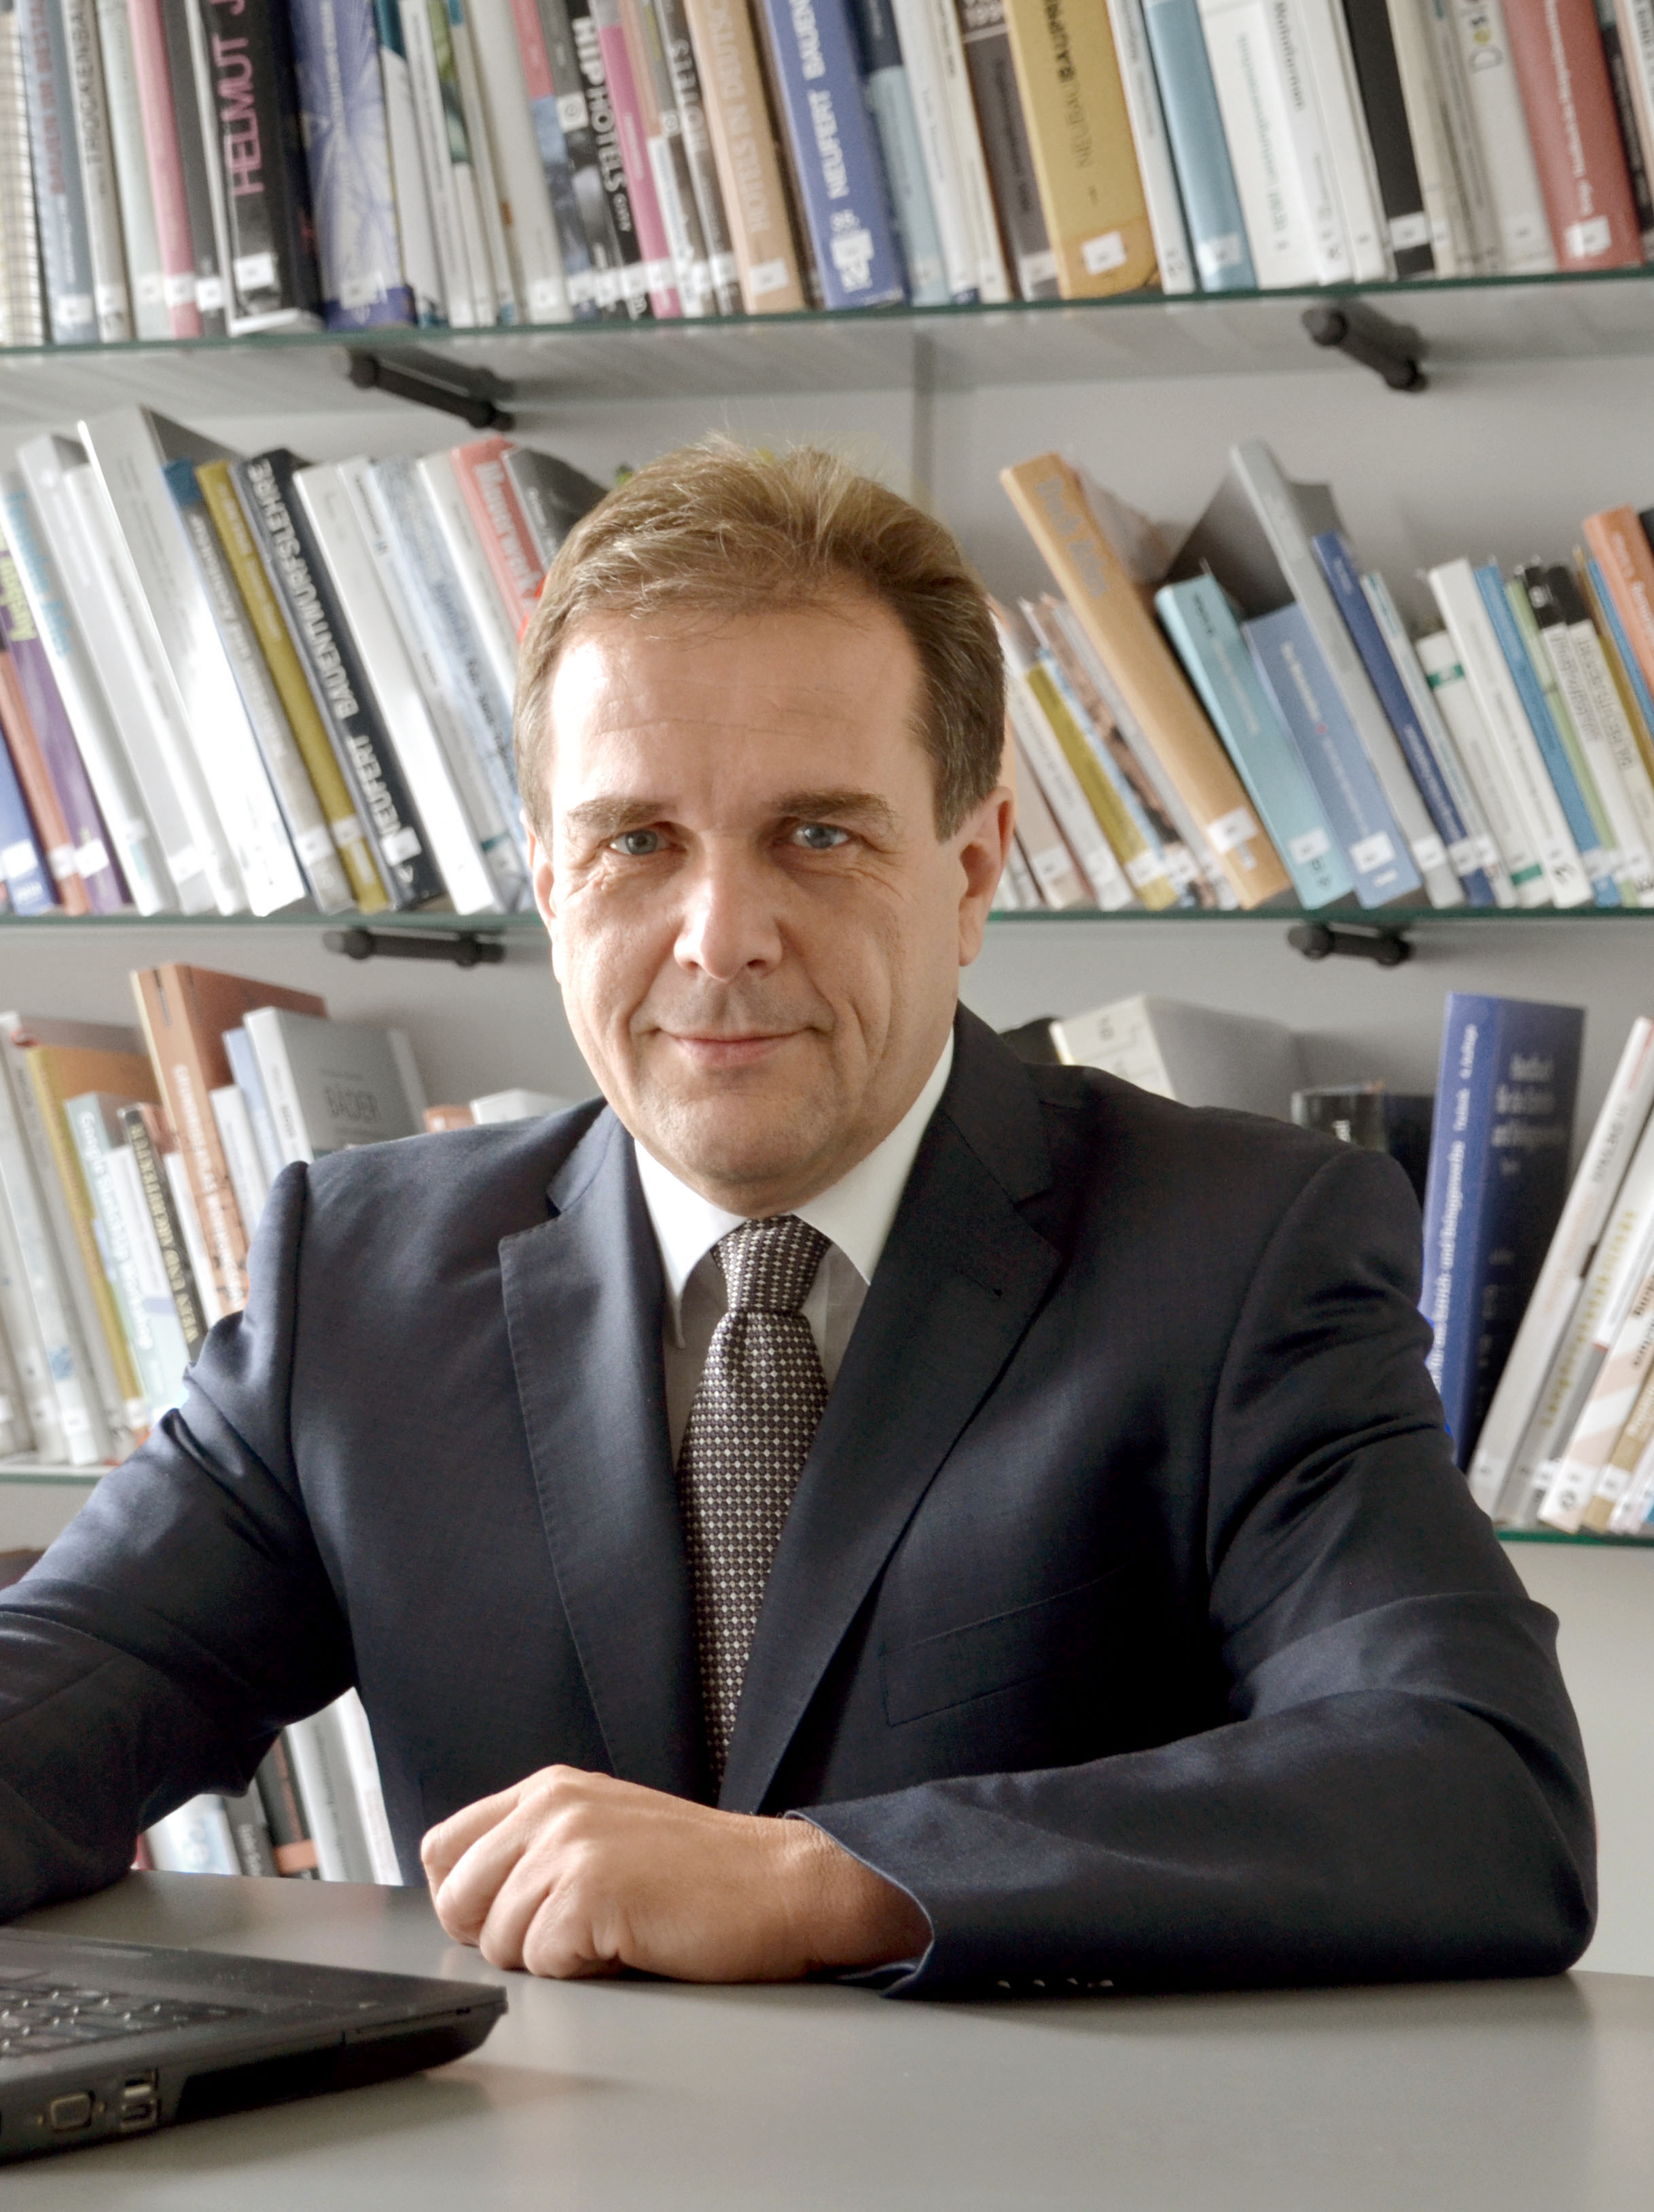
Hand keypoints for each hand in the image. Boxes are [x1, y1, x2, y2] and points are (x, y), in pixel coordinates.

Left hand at [420, 1765, 930, 1981]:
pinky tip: (631, 1945)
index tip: (518, 1917)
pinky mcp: (588, 1891)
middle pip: (454, 1899)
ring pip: (496, 1941)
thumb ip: (539, 1850)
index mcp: (550, 1789)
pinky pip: (541, 1965)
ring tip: (615, 1934)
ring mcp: (568, 1845)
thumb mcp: (606, 1835)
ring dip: (551, 1959)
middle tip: (572, 1936)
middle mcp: (551, 1805)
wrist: (786, 1887)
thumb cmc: (705, 1878)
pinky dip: (583, 1973)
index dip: (468, 1899)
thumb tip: (470, 1902)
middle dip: (500, 1936)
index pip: (444, 1848)